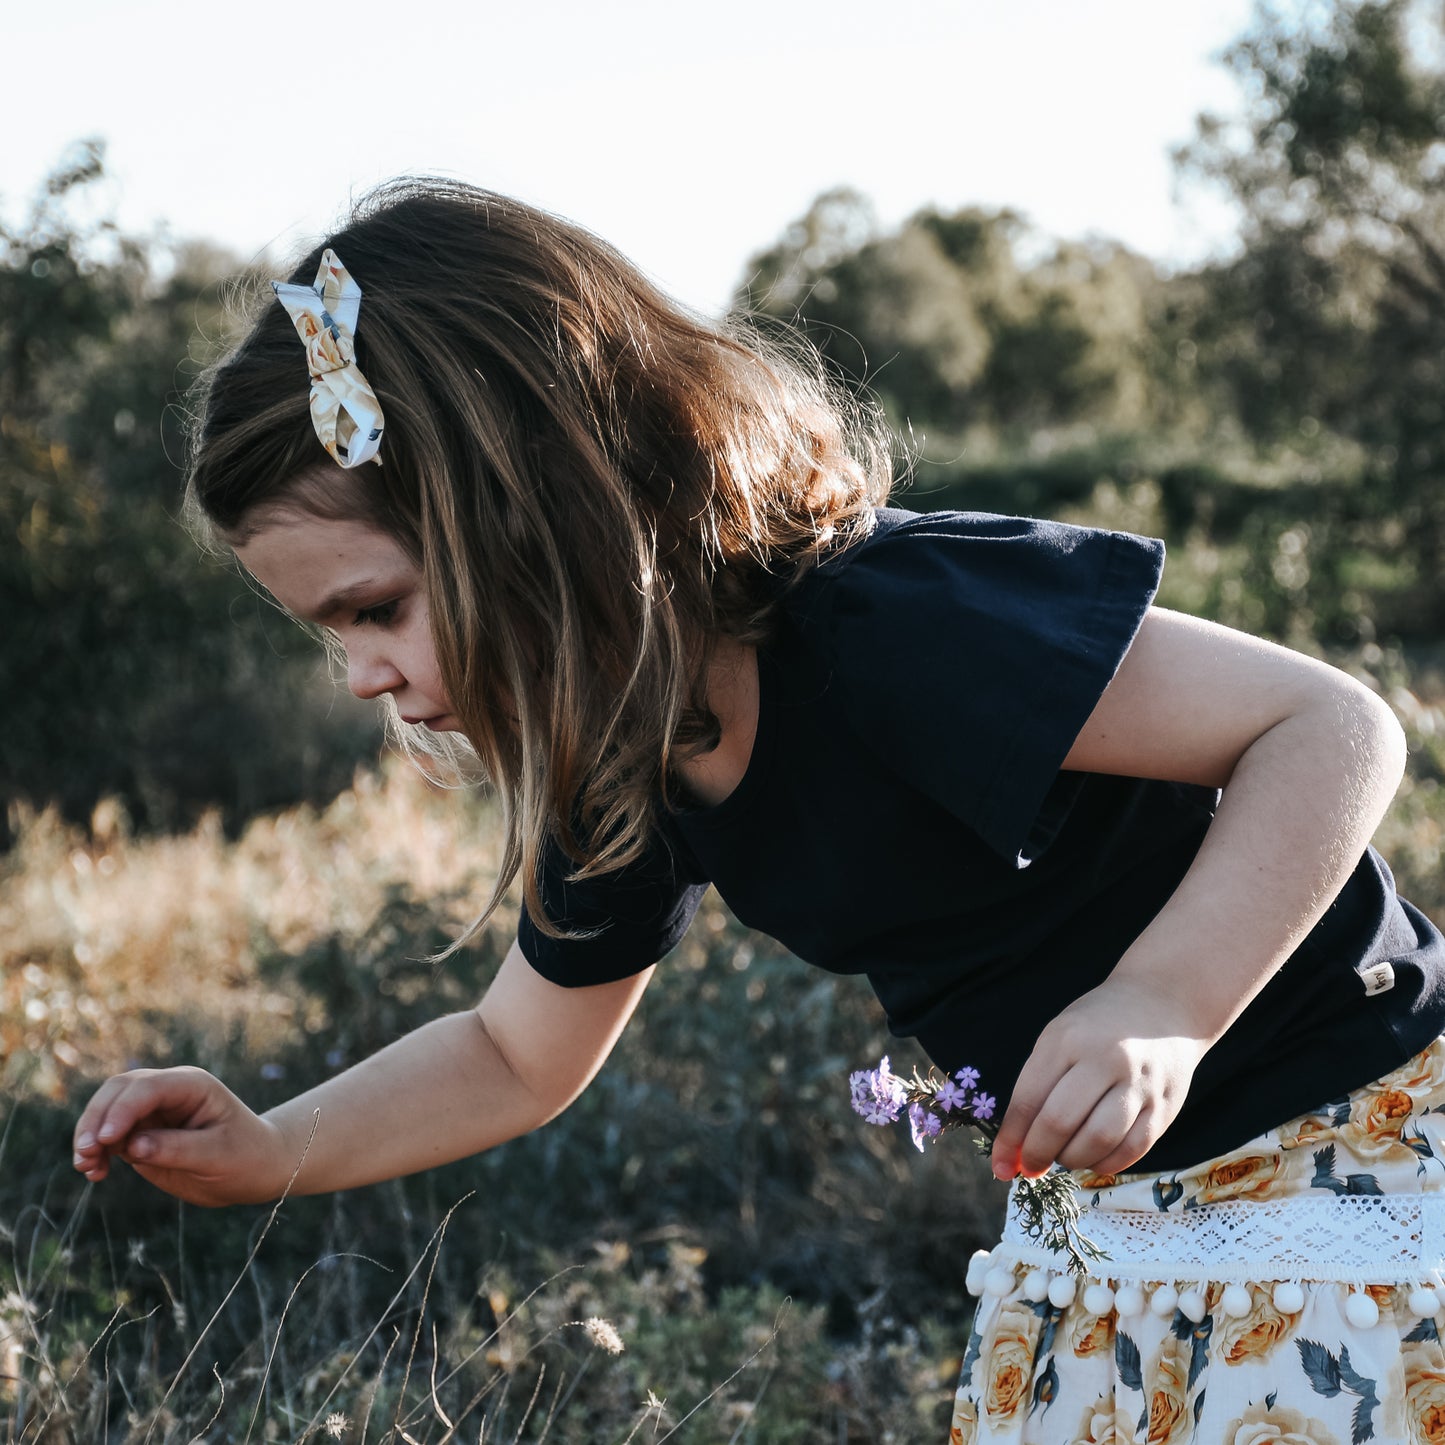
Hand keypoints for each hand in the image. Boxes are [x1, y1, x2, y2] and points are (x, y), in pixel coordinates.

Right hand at [72, 1067, 299, 1206]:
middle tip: (85, 1154)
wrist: (255, 1168)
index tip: (104, 1140)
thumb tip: (133, 1146)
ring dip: (89, 1136)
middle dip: (96, 1119)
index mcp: (192, 1085)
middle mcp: (168, 1091)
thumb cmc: (245, 1156)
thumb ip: (177, 1148)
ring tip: (86, 1167)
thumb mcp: (217, 1155)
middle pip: (119, 1091)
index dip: (122, 1110)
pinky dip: (96, 1152)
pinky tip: (95, 1173)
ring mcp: (152, 1111)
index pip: (147, 1088)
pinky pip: (108, 1136)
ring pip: (107, 1111)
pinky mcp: (141, 1133)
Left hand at [990, 981, 1205, 1180]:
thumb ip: (1036, 1087)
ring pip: (1098, 1140)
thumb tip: (1014, 1147)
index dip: (1011, 1139)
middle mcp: (1105, 1059)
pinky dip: (1106, 1162)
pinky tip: (1093, 1158)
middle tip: (1031, 1166)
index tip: (1001, 1165)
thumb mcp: (1059, 1038)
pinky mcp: (1165, 1105)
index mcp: (1067, 1039)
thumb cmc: (1096, 1026)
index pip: (1029, 1098)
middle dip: (1038, 1153)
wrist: (1160, 1004)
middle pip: (1060, 1122)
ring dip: (1072, 1159)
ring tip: (1063, 1156)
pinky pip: (1133, 1149)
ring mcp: (1139, 1083)